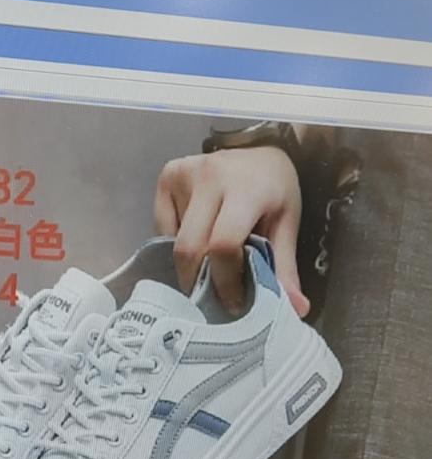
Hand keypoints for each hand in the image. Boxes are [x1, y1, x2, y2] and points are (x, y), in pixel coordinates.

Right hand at [154, 145, 307, 315]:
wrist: (261, 149)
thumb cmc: (275, 189)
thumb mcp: (286, 224)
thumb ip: (284, 267)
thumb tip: (296, 309)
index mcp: (246, 190)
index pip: (224, 245)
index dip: (225, 281)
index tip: (232, 302)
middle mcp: (211, 177)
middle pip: (191, 247)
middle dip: (199, 281)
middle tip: (212, 296)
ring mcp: (185, 173)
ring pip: (174, 240)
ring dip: (189, 263)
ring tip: (207, 266)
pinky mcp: (168, 175)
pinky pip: (163, 227)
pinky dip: (177, 243)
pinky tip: (196, 240)